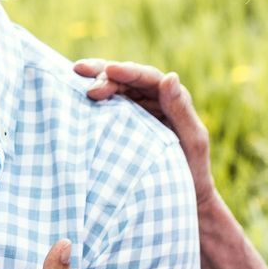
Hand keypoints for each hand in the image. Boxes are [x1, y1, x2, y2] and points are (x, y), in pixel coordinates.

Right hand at [74, 60, 217, 211]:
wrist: (183, 197)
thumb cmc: (192, 171)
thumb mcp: (192, 140)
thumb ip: (181, 109)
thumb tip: (170, 76)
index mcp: (173, 98)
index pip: (148, 78)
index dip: (128, 71)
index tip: (108, 70)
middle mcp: (154, 100)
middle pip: (127, 79)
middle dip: (105, 75)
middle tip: (81, 75)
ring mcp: (138, 111)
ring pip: (114, 89)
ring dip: (95, 81)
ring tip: (75, 76)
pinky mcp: (124, 125)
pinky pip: (108, 107)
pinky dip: (92, 100)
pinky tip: (75, 95)